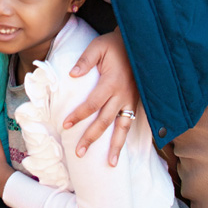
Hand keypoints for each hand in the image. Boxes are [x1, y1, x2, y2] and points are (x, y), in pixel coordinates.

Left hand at [64, 27, 138, 165]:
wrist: (141, 43)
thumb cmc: (115, 45)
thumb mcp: (98, 46)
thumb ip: (85, 60)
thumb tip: (72, 75)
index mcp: (111, 82)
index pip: (92, 104)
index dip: (79, 115)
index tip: (66, 125)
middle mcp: (122, 95)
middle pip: (105, 121)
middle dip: (92, 138)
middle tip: (79, 153)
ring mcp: (132, 100)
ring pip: (123, 127)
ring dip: (116, 146)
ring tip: (110, 164)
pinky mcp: (137, 102)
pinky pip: (131, 123)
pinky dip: (126, 137)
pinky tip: (122, 149)